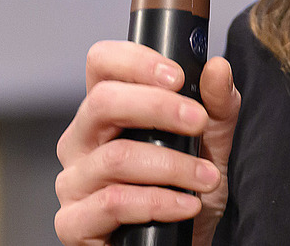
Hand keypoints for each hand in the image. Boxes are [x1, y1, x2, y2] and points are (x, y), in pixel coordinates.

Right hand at [54, 40, 240, 245]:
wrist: (186, 245)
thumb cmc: (187, 192)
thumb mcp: (211, 145)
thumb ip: (217, 106)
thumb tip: (217, 69)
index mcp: (105, 112)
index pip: (101, 64)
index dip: (135, 61)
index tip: (177, 76)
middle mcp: (80, 141)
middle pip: (102, 102)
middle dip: (158, 108)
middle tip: (197, 121)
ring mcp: (72, 182)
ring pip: (115, 157)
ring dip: (171, 166)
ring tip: (205, 178)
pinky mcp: (73, 223)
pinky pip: (112, 203)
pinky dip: (157, 201)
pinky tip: (184, 205)